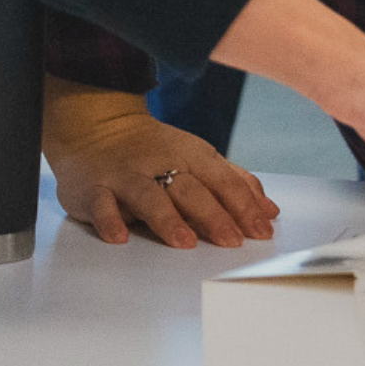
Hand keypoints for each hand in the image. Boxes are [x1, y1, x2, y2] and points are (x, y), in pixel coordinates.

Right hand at [45, 80, 277, 248]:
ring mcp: (126, 176)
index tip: (261, 231)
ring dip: (166, 218)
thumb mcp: (196, 157)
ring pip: (148, 195)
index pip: (221, 180)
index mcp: (188, 155)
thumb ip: (233, 182)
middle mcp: (159, 164)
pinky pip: (101, 203)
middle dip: (212, 214)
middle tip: (231, 240)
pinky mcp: (95, 188)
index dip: (243, 205)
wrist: (95, 124)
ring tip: (184, 241)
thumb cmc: (153, 149)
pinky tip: (119, 235)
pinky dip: (109, 219)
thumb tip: (270, 210)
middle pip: (189, 189)